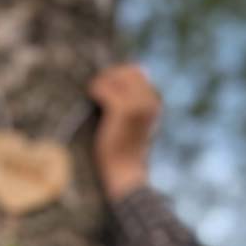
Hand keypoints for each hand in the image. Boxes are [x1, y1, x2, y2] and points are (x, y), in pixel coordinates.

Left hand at [88, 64, 161, 199]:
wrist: (125, 174)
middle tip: (96, 88)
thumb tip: (120, 84)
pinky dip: (96, 89)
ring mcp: (137, 105)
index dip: (119, 75)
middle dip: (110, 75)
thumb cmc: (123, 151)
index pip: (137, 72)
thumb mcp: (131, 124)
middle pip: (128, 71)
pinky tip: (91, 96)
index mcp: (154, 103)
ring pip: (116, 77)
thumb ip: (130, 103)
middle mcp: (149, 101)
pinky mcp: (122, 110)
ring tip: (93, 93)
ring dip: (102, 81)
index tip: (105, 85)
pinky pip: (105, 89)